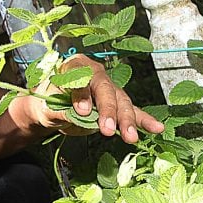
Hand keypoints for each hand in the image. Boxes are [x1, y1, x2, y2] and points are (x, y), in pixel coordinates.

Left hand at [11, 54, 164, 143]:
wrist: (49, 107)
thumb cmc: (47, 100)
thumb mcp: (46, 105)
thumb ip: (60, 109)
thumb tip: (78, 114)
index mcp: (75, 66)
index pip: (82, 77)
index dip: (83, 94)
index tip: (82, 111)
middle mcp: (96, 74)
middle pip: (106, 90)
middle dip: (109, 110)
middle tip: (107, 129)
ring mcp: (109, 89)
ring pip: (122, 102)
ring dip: (127, 121)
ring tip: (130, 137)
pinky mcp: (116, 105)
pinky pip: (132, 112)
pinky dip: (144, 121)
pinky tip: (157, 128)